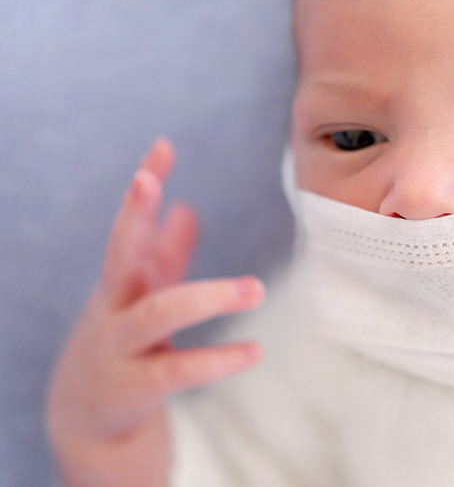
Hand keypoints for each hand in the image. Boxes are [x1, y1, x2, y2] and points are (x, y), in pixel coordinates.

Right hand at [46, 138, 265, 486]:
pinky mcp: (135, 388)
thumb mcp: (141, 298)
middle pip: (118, 255)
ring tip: (255, 288)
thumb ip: (165, 257)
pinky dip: (220, 360)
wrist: (85, 420)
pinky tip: (255, 351)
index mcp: (120, 284)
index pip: (129, 227)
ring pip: (158, 313)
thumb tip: (188, 209)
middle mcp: (113, 309)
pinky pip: (179, 369)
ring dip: (208, 297)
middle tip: (151, 181)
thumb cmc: (121, 347)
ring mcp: (119, 348)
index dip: (145, 187)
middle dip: (132, 215)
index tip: (163, 147)